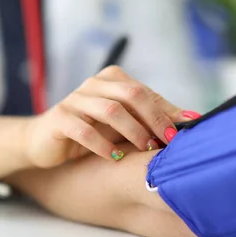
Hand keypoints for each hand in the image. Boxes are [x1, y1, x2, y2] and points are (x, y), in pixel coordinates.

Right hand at [21, 66, 199, 167]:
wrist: (43, 141)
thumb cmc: (90, 131)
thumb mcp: (122, 123)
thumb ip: (151, 117)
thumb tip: (192, 119)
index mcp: (111, 79)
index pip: (144, 91)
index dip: (165, 112)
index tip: (182, 132)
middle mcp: (93, 84)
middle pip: (131, 94)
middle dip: (153, 118)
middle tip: (167, 140)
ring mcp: (74, 100)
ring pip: (110, 110)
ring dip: (132, 131)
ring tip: (145, 148)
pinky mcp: (59, 119)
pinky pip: (84, 129)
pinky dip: (103, 145)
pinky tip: (115, 157)